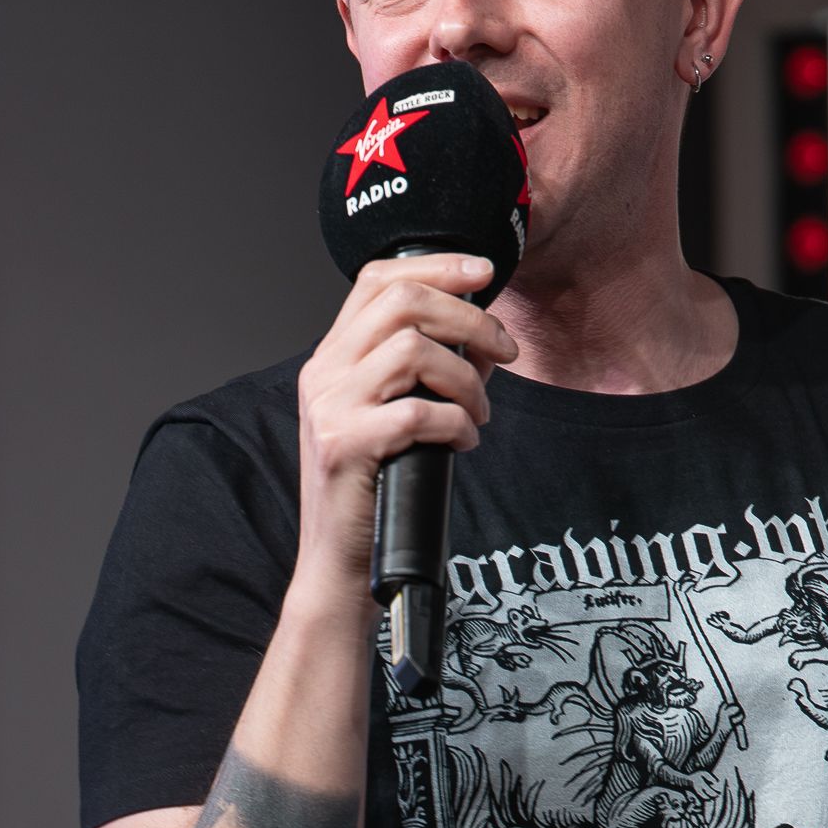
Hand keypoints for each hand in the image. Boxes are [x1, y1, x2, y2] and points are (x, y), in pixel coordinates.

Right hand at [290, 254, 517, 616]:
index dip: (436, 266)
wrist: (339, 561)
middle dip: (469, 318)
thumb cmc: (377, 488)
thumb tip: (485, 337)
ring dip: (465, 379)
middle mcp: (323, 372)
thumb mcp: (398, 416)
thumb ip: (432, 371)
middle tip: (504, 349)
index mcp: (333, 358)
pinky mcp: (344, 444)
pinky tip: (462, 443)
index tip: (483, 273)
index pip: (377, 280)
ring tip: (478, 413)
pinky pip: (418, 412)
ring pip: (412, 350)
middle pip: (401, 302)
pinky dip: (456, 423)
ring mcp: (329, 406)